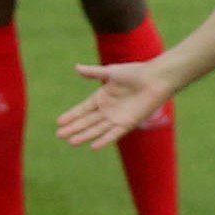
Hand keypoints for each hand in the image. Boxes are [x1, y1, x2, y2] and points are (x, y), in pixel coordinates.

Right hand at [56, 59, 176, 149]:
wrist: (155, 79)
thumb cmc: (135, 72)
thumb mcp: (111, 72)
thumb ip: (93, 73)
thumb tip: (76, 68)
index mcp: (102, 97)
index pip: (83, 109)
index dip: (72, 115)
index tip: (59, 122)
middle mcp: (108, 109)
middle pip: (87, 121)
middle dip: (73, 128)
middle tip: (59, 135)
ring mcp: (117, 117)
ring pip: (97, 129)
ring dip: (84, 135)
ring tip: (71, 142)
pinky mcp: (128, 123)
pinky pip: (113, 134)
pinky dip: (104, 140)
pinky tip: (93, 146)